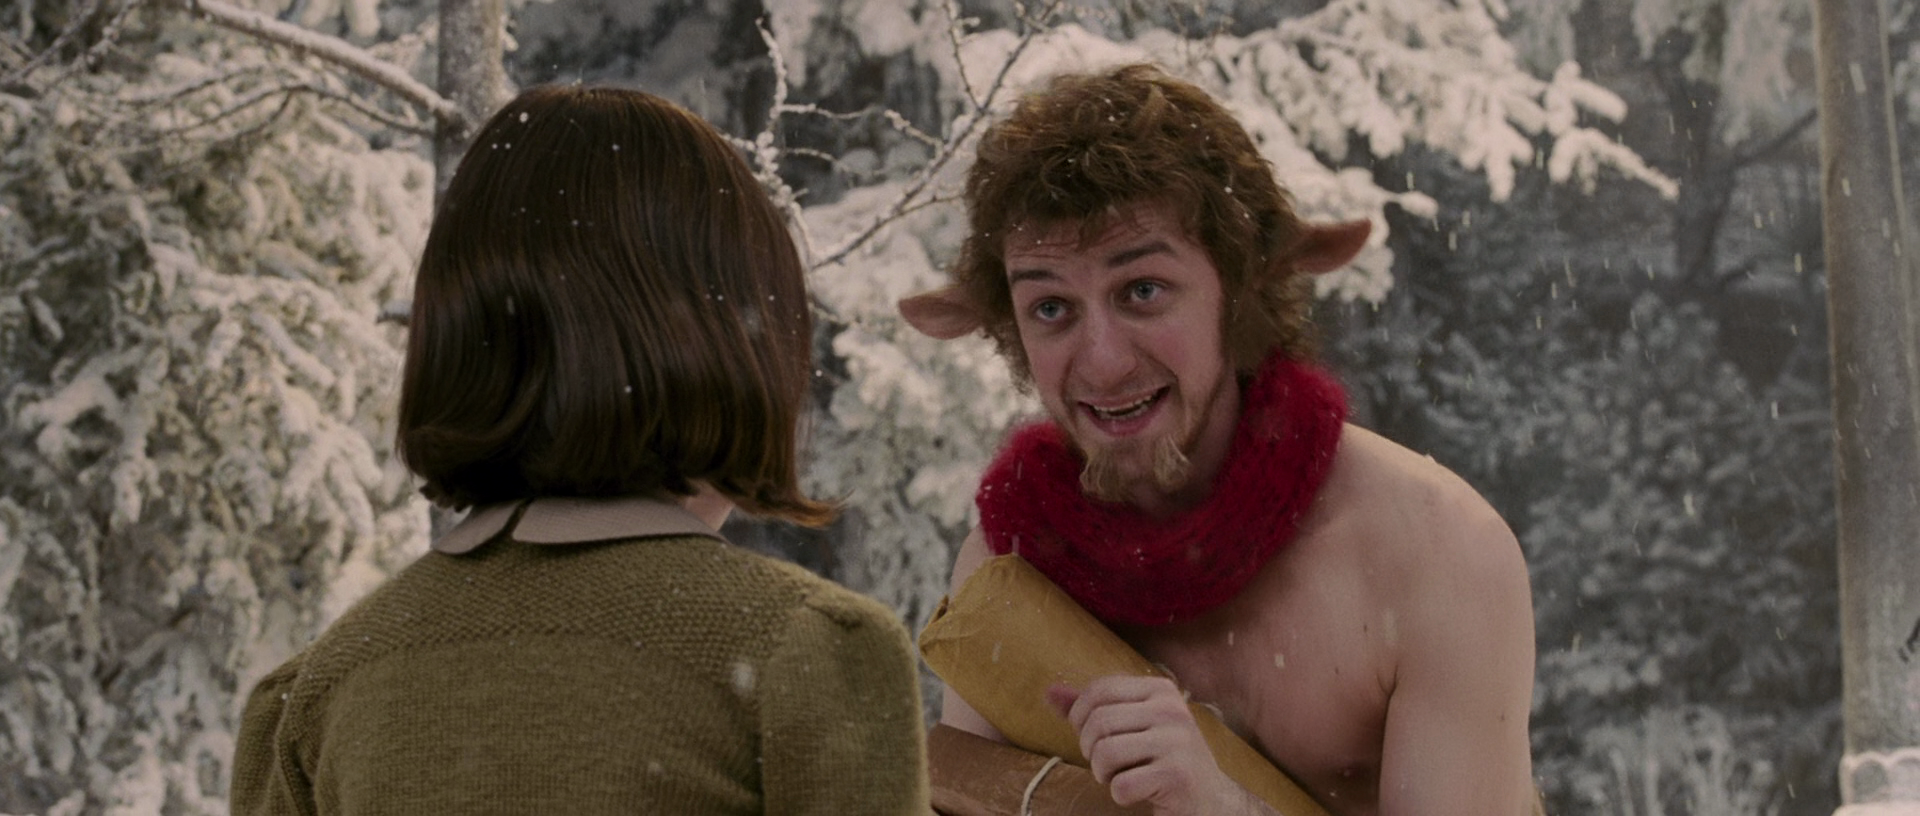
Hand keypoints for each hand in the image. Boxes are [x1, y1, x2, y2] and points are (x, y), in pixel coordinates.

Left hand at [1047, 676, 1254, 815]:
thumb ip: (1092, 709)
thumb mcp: (1132, 727)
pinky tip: (1138, 792)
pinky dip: (1121, 795)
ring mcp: (1177, 742)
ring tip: (1120, 776)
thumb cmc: (1163, 760)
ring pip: (1105, 753)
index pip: (1099, 690)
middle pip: (1098, 722)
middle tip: (1106, 763)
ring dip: (1103, 773)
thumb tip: (1049, 692)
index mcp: (1160, 691)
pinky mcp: (1177, 776)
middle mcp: (1172, 710)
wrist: (1211, 800)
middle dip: (1091, 749)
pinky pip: (1121, 785)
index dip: (1080, 716)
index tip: (1091, 737)